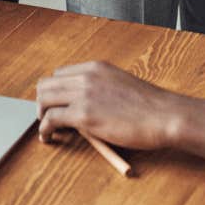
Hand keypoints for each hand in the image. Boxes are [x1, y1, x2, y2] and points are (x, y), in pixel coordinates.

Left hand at [36, 61, 178, 148]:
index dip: (55, 91)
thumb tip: (83, 105)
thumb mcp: (119, 85)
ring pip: (44, 99)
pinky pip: (51, 119)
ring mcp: (84, 94)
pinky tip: (49, 137)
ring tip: (46, 130)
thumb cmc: (148, 107)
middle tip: (47, 118)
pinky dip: (45, 129)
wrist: (164, 115)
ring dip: (41, 115)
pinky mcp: (84, 115)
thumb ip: (99, 89)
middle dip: (43, 102)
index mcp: (95, 67)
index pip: (60, 74)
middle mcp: (86, 76)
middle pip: (47, 84)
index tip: (56, 105)